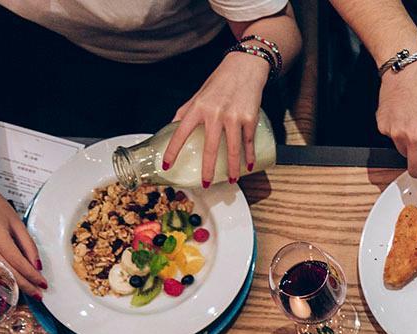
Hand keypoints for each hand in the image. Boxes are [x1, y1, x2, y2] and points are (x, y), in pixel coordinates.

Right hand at [0, 173, 45, 293]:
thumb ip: (28, 245)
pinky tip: (10, 282)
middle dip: (24, 286)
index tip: (43, 284)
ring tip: (27, 290)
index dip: (32, 276)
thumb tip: (37, 266)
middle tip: (38, 294)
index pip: (17, 262)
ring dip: (12, 286)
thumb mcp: (16, 222)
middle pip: (7, 273)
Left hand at [162, 51, 268, 187]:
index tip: (167, 166)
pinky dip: (249, 156)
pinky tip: (248, 166)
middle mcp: (215, 113)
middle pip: (209, 148)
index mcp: (198, 107)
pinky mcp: (249, 118)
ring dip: (232, 168)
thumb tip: (171, 126)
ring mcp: (233, 116)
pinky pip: (248, 142)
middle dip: (208, 170)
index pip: (180, 132)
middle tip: (206, 184)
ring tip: (232, 181)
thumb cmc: (220, 81)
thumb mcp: (199, 94)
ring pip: (232, 149)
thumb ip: (186, 111)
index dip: (172, 151)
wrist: (245, 66)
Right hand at [376, 59, 416, 213]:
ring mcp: (397, 134)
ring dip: (408, 143)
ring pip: (402, 152)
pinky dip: (396, 129)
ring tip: (412, 119)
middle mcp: (416, 140)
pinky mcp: (383, 127)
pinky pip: (391, 137)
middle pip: (415, 170)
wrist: (406, 65)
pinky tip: (401, 113)